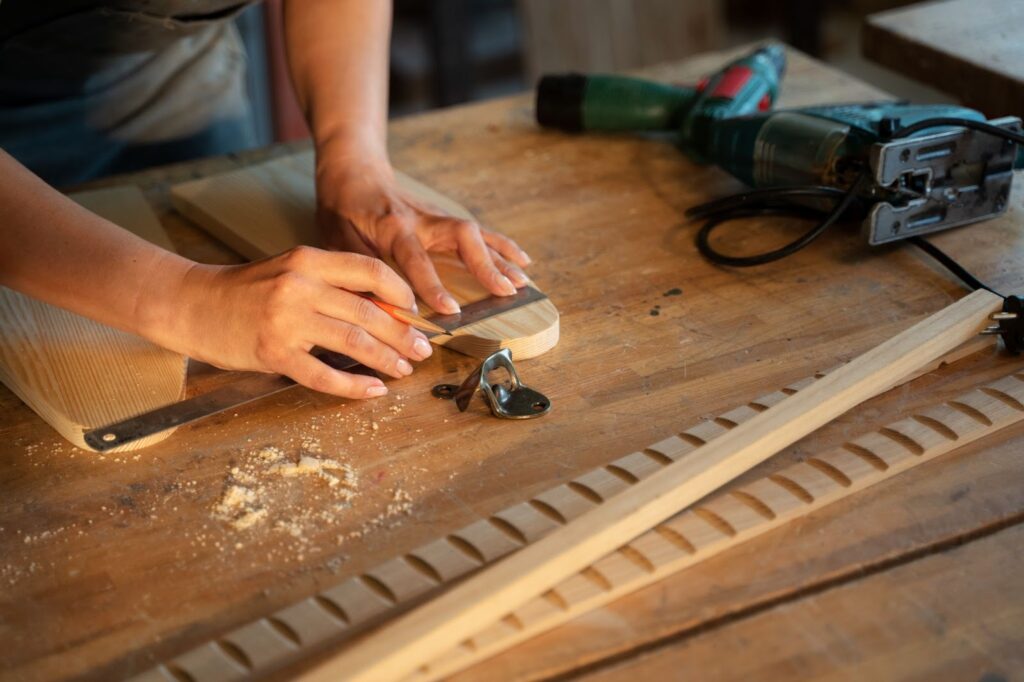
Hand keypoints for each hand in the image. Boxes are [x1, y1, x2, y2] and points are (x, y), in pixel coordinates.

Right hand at [165, 247, 433, 397]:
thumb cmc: (245, 290)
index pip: (370, 271)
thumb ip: (331, 284)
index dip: (401, 294)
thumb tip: (385, 309)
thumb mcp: (290, 271)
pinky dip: (354, 387)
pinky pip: (324, 375)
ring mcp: (286, 321)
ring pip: (354, 343)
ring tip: (403, 370)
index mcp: (308, 259)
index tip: (416, 313)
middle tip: (423, 350)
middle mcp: (300, 286)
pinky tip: (372, 391)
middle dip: (403, 335)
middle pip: (369, 312)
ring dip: (387, 360)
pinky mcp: (273, 353)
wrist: (190, 304)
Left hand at [315, 153, 531, 313]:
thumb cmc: (341, 208)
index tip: (451, 310)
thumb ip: (357, 272)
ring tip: (524, 282)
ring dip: (501, 258)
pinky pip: (478, 232)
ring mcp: (437, 216)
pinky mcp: (444, 218)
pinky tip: (523, 261)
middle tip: (506, 291)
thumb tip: (373, 308)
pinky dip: (502, 246)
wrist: (353, 170)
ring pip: (475, 234)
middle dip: (485, 265)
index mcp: (392, 225)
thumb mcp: (336, 239)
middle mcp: (421, 218)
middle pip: (462, 236)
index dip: (433, 284)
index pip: (416, 257)